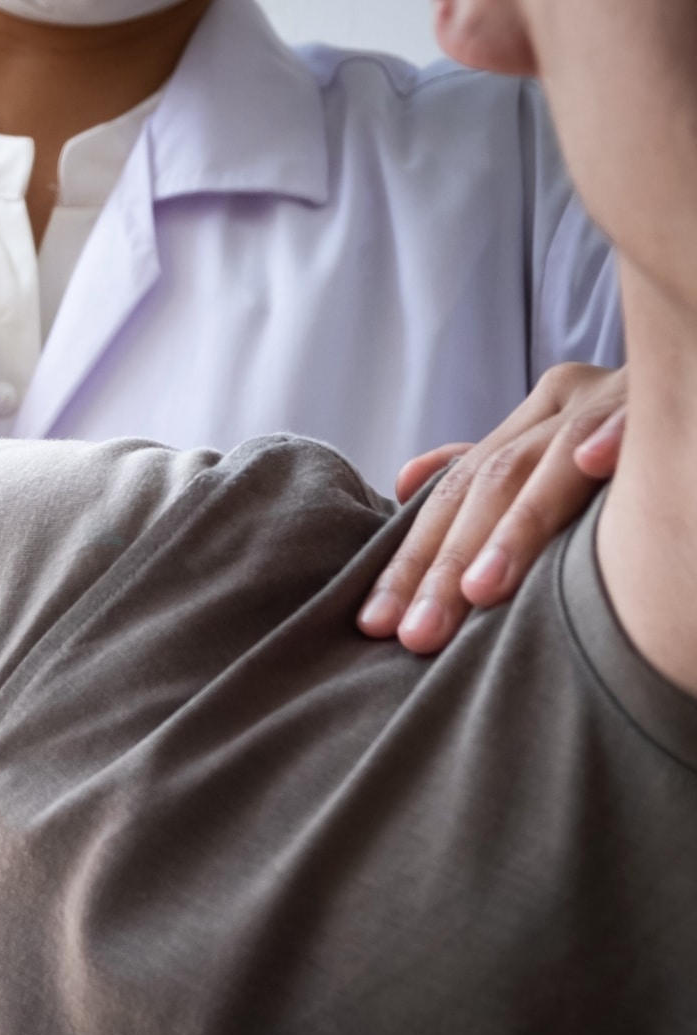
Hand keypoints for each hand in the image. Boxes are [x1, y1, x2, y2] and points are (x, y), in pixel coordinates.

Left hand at [359, 363, 625, 652]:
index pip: (453, 495)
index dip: (411, 560)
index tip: (375, 624)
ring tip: (480, 588)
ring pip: (554, 461)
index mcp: (535, 419)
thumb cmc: (636, 443)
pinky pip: (648, 412)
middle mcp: (568, 401)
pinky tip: (598, 460)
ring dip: (518, 526)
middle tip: (417, 634)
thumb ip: (489, 468)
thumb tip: (406, 479)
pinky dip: (618, 434)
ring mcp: (624, 394)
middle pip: (488, 486)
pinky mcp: (677, 393)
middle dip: (446, 566)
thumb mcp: (559, 451)